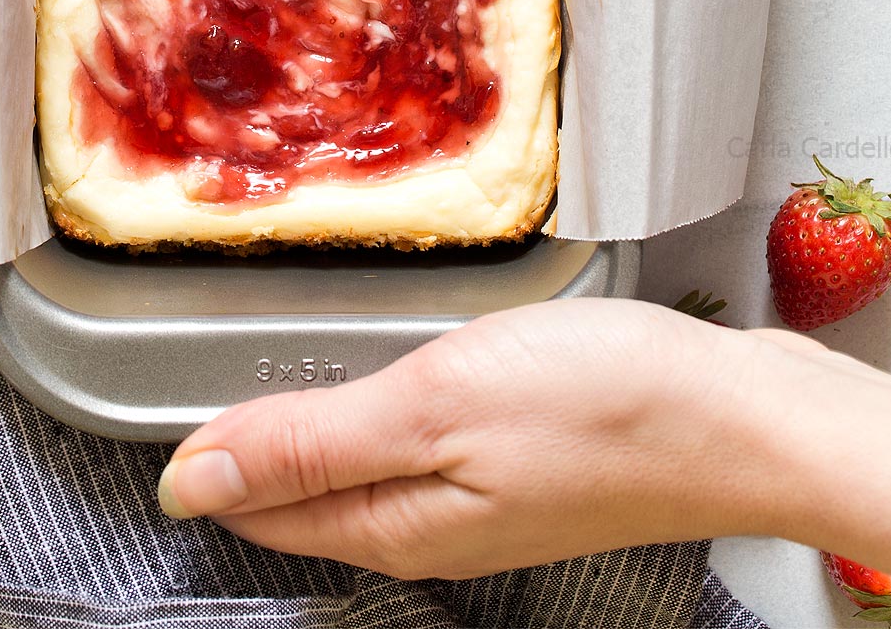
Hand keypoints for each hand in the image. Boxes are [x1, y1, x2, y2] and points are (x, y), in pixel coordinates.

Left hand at [156, 298, 890, 583]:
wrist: (737, 412)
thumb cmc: (600, 405)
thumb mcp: (432, 406)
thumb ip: (308, 442)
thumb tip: (188, 483)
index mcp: (395, 521)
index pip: (263, 508)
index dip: (204, 460)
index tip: (154, 408)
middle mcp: (430, 524)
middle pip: (307, 494)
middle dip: (247, 444)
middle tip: (193, 373)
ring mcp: (480, 496)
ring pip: (361, 467)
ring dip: (309, 423)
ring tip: (266, 366)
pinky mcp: (520, 460)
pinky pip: (417, 445)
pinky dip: (378, 407)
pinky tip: (382, 368)